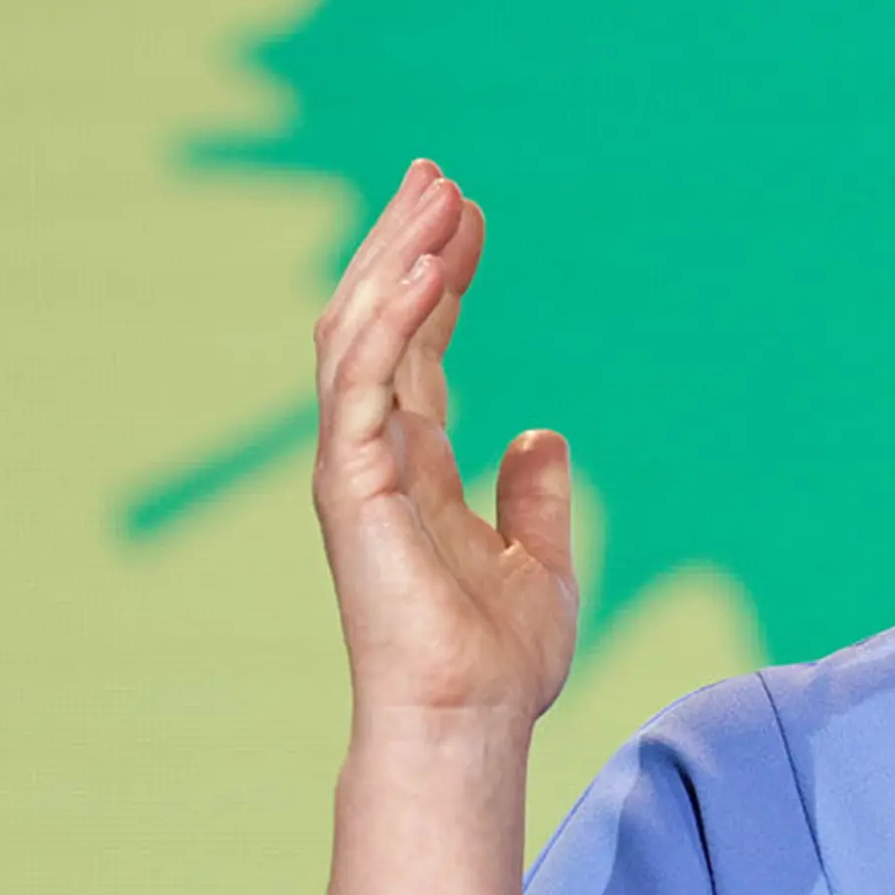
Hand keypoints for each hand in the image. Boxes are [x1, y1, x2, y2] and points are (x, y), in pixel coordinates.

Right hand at [308, 158, 577, 730]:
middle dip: (405, 242)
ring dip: (397, 256)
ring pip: (359, 331)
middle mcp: (373, 452)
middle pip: (378, 320)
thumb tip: (544, 436)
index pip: (419, 345)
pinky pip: (363, 377)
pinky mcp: (350, 482)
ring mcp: (353, 464)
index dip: (441, 277)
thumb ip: (536, 496)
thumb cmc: (496, 662)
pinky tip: (431, 264)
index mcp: (413, 464)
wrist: (468, 721)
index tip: (469, 215)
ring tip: (441, 192)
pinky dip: (391, 314)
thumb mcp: (542, 560)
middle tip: (441, 173)